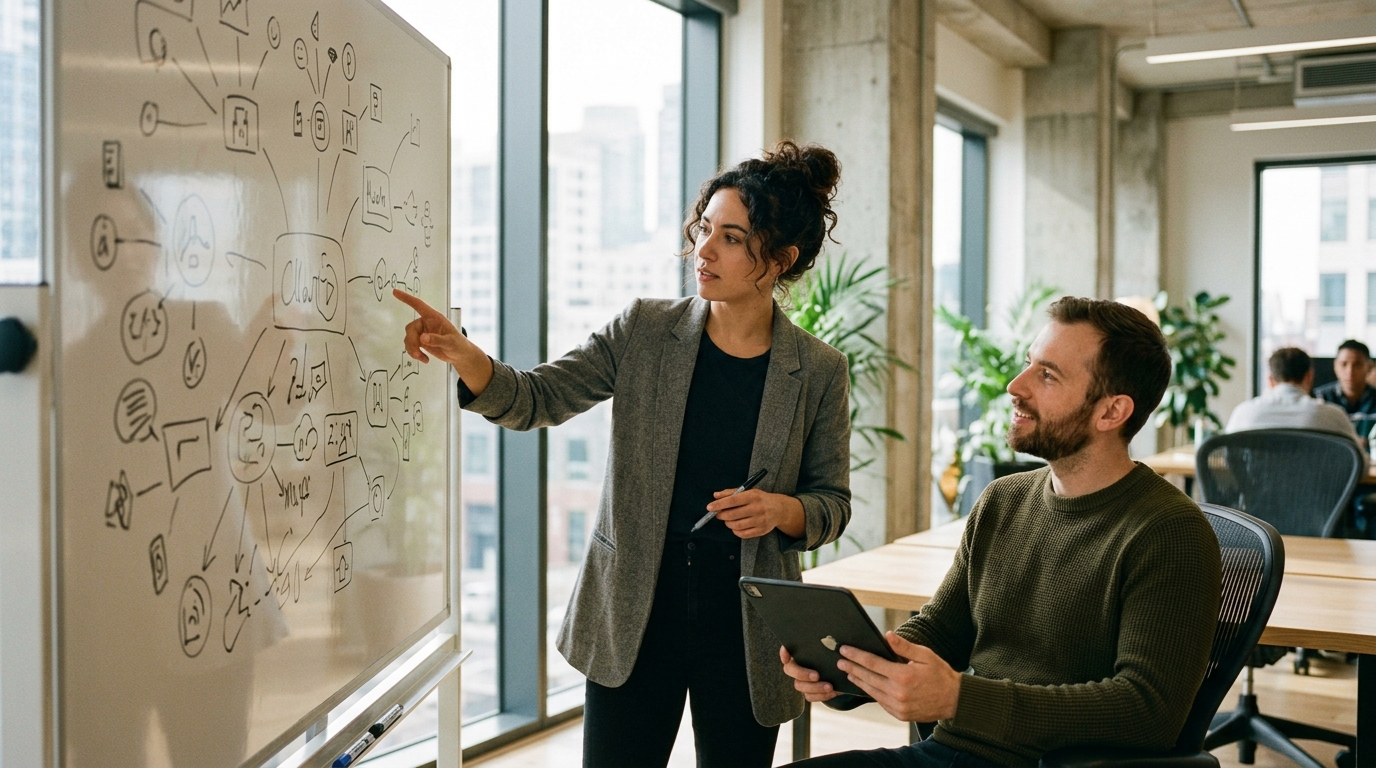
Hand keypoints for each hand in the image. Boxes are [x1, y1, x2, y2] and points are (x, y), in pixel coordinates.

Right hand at [393, 289, 494, 394]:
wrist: (460, 355)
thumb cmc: (459, 345)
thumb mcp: (450, 342)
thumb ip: (437, 340)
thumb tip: (422, 338)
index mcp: (434, 317)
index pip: (418, 305)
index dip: (406, 298)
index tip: (395, 292)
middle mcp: (426, 323)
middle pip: (411, 328)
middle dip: (412, 341)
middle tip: (417, 352)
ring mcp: (423, 332)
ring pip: (409, 338)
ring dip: (412, 349)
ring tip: (421, 357)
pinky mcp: (421, 342)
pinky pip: (411, 345)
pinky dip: (415, 353)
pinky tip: (424, 359)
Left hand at [707, 488, 803, 538]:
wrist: (780, 509)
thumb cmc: (760, 499)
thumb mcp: (748, 491)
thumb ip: (731, 492)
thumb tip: (716, 495)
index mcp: (753, 496)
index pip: (733, 500)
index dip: (719, 504)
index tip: (709, 507)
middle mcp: (758, 508)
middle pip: (733, 514)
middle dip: (722, 515)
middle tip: (719, 514)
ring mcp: (760, 521)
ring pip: (737, 525)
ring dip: (728, 523)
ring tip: (728, 520)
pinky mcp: (761, 531)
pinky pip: (743, 534)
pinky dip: (735, 531)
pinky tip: (736, 526)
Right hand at [780, 646, 839, 702]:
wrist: (842, 669)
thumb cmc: (834, 653)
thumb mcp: (831, 645)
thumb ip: (826, 642)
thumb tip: (828, 638)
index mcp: (799, 653)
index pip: (786, 650)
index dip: (784, 653)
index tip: (787, 655)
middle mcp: (796, 666)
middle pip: (789, 670)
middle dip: (802, 673)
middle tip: (816, 675)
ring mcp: (800, 680)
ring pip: (799, 685)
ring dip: (815, 687)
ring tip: (830, 687)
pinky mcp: (808, 692)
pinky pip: (809, 696)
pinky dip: (821, 696)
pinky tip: (832, 692)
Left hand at [836, 632, 960, 722]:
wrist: (955, 700)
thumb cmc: (941, 674)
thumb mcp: (925, 655)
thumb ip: (904, 646)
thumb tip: (887, 636)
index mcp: (904, 676)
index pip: (873, 663)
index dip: (857, 655)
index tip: (845, 650)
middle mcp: (898, 693)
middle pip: (868, 678)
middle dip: (852, 668)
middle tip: (840, 661)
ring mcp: (898, 706)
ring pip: (872, 692)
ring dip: (859, 681)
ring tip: (849, 672)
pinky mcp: (900, 715)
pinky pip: (881, 702)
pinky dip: (872, 693)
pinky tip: (866, 685)